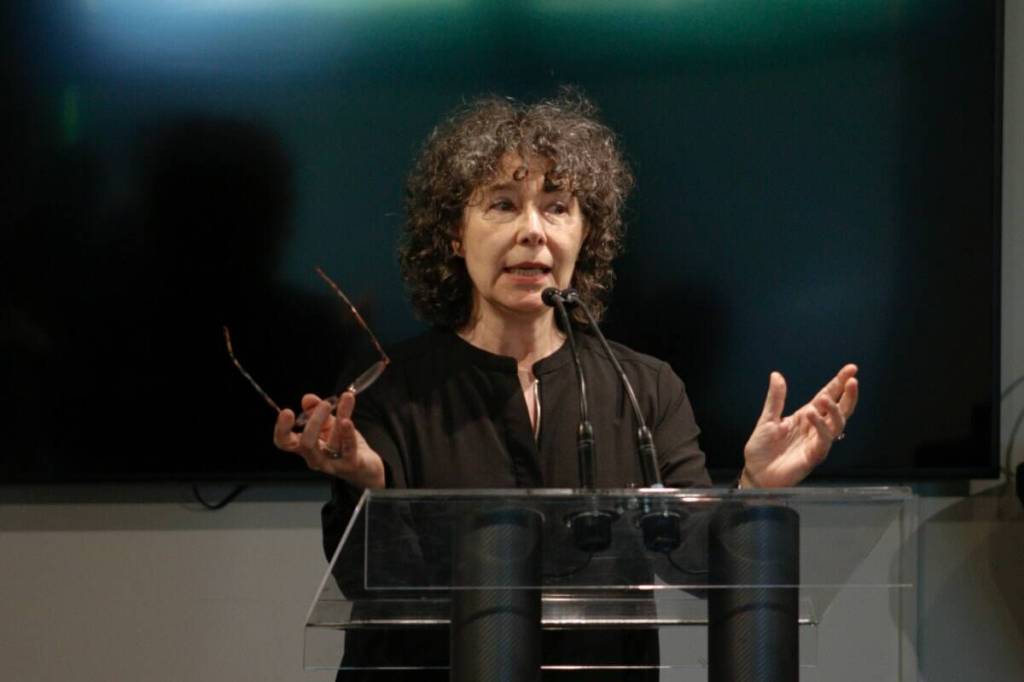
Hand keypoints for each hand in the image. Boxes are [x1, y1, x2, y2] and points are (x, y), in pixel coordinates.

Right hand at [273, 391, 385, 488]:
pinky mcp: (350, 464)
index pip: (285, 443)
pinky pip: (348, 448)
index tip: (287, 412)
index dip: (282, 429)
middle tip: (325, 404)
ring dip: (340, 416)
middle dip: (314, 421)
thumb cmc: (343, 444)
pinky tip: (347, 421)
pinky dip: (348, 433)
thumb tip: (308, 399)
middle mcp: (316, 458)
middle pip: (306, 444)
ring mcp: (332, 464)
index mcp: (305, 447)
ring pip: (332, 441)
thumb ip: (316, 410)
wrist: (366, 466)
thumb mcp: (329, 423)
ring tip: (345, 399)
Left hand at [740, 364, 858, 488]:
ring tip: (825, 399)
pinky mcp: (813, 456)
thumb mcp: (767, 419)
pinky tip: (813, 415)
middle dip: (848, 395)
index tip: (850, 369)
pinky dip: (821, 427)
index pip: (827, 396)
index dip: (839, 383)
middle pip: (839, 410)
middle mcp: (815, 428)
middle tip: (852, 380)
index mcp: (806, 416)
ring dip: (834, 410)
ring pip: (836, 425)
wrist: (755, 472)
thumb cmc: (762, 448)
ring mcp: (816, 442)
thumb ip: (775, 399)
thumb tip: (776, 375)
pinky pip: (824, 441)